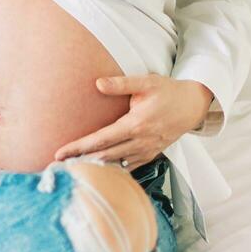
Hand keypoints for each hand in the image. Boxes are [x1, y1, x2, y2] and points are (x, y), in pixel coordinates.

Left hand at [52, 75, 213, 169]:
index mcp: (136, 125)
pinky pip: (129, 166)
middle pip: (104, 156)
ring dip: (95, 166)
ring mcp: (147, 151)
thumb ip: (121, 84)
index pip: (100, 140)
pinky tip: (99, 169)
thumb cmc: (168, 92)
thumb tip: (97, 83)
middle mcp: (141, 142)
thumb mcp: (146, 82)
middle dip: (80, 160)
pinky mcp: (152, 155)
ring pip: (116, 164)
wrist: (193, 106)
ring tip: (72, 167)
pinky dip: (113, 168)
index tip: (60, 153)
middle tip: (57, 164)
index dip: (78, 147)